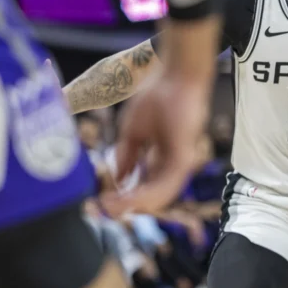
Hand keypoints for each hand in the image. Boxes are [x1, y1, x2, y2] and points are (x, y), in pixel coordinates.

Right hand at [101, 66, 211, 215]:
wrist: (175, 78)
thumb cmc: (158, 98)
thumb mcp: (133, 132)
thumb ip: (126, 156)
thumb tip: (118, 179)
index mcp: (162, 159)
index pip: (144, 186)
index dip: (124, 196)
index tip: (103, 201)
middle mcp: (172, 164)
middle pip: (151, 196)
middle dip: (126, 205)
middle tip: (104, 209)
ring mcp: (179, 162)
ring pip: (158, 195)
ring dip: (133, 204)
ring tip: (111, 207)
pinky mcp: (183, 157)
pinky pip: (165, 184)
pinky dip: (145, 194)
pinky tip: (126, 198)